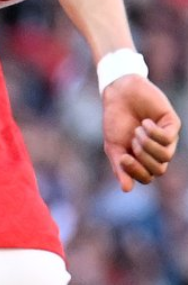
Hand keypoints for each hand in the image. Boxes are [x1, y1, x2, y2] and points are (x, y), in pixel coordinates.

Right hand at [102, 74, 179, 190]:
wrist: (119, 95)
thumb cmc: (115, 121)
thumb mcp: (113, 146)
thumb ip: (120, 167)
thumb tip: (126, 190)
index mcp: (143, 159)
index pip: (147, 177)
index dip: (136, 171)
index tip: (123, 158)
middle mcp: (158, 151)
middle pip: (158, 169)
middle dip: (142, 156)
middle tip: (132, 140)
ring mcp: (167, 138)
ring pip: (165, 156)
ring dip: (147, 144)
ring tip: (138, 129)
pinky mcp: (172, 124)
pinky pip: (168, 138)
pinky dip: (153, 131)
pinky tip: (145, 122)